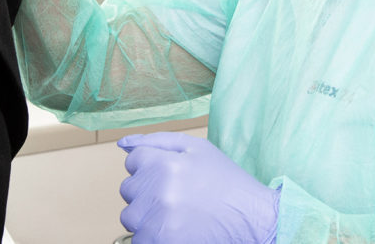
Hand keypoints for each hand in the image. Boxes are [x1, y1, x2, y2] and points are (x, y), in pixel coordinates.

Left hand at [118, 132, 278, 243]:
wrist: (251, 219)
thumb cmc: (226, 182)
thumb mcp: (197, 149)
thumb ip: (157, 141)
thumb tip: (123, 143)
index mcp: (165, 163)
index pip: (133, 160)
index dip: (152, 166)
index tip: (170, 174)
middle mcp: (157, 192)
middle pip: (129, 188)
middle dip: (148, 189)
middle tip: (177, 194)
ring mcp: (157, 221)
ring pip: (131, 215)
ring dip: (147, 214)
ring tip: (176, 212)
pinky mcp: (160, 243)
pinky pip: (138, 239)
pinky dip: (152, 235)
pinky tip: (174, 228)